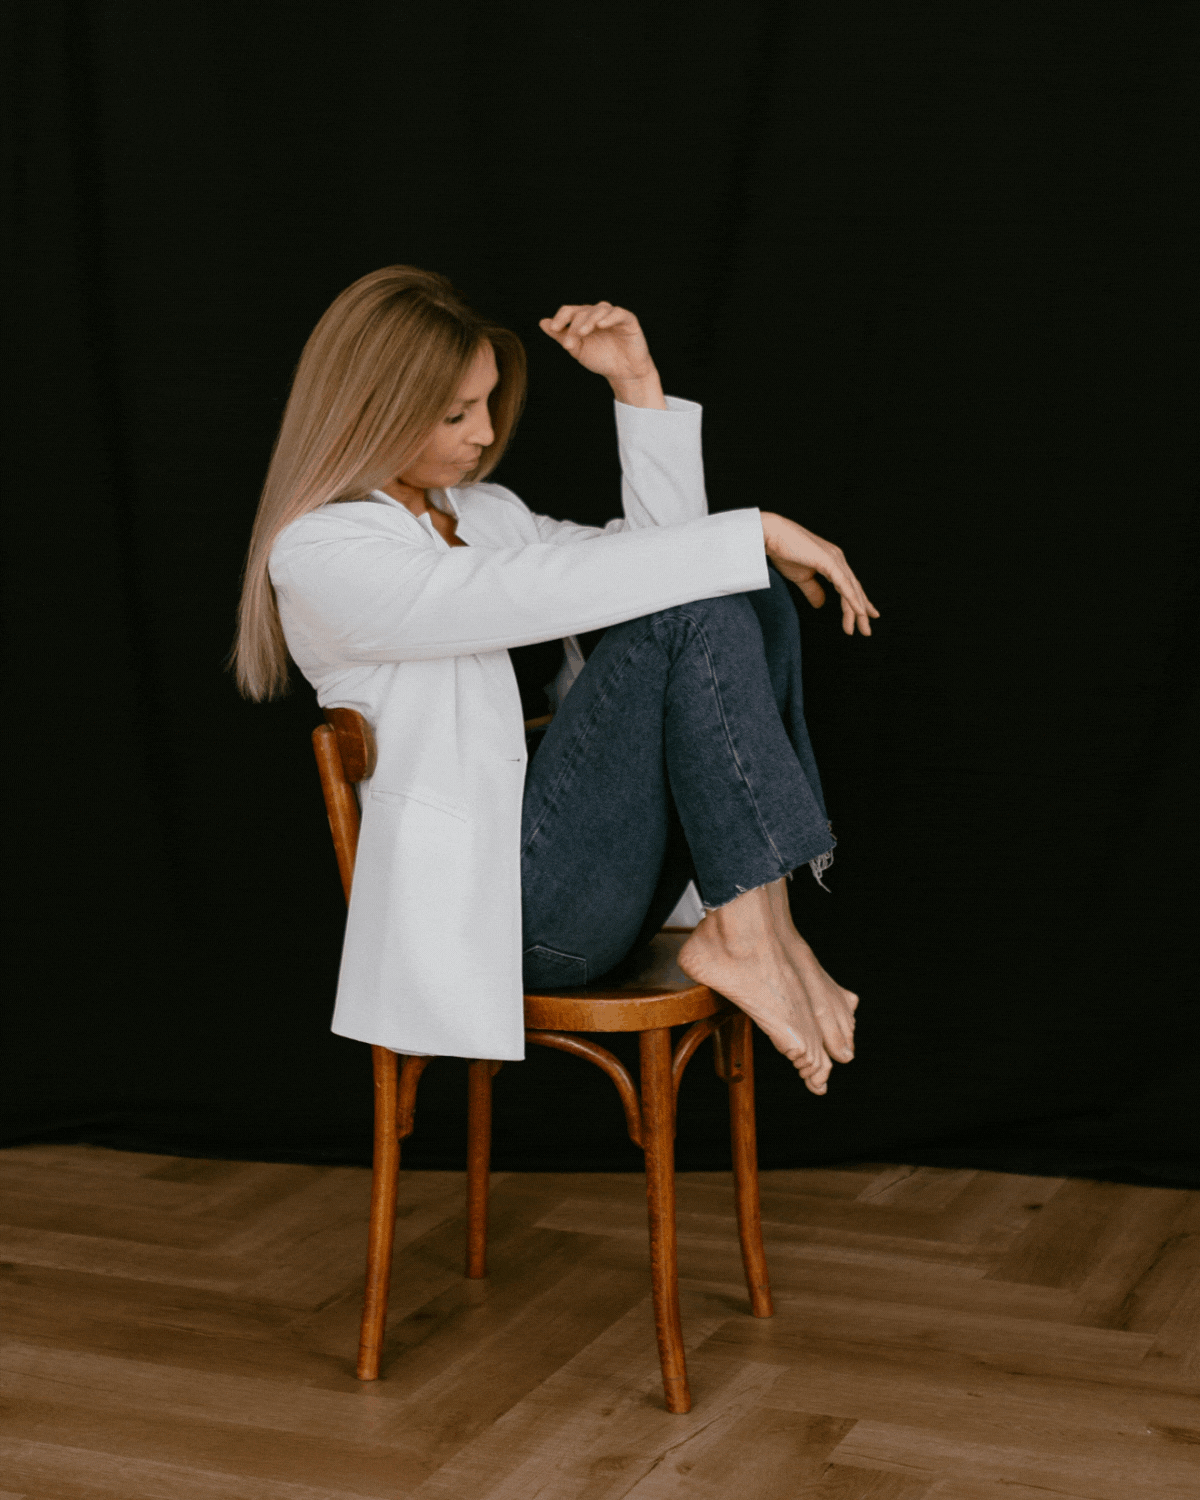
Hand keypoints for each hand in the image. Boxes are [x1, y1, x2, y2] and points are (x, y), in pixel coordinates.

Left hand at [539, 303, 665, 407]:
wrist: (624, 373)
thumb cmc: (602, 360)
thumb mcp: (578, 350)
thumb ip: (561, 336)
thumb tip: (542, 323)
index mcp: (584, 319)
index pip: (570, 311)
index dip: (560, 318)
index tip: (554, 328)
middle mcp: (597, 314)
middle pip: (582, 312)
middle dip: (574, 327)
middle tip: (568, 345)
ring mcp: (613, 315)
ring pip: (598, 310)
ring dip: (588, 320)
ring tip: (582, 333)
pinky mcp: (628, 320)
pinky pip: (618, 314)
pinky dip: (609, 318)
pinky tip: (600, 325)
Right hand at [761, 512, 879, 636]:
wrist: (772, 536)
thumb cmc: (783, 552)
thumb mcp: (801, 577)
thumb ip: (813, 590)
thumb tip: (821, 605)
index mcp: (833, 562)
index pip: (850, 586)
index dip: (859, 602)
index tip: (866, 616)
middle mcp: (838, 559)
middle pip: (855, 589)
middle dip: (862, 610)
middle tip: (867, 630)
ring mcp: (835, 559)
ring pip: (852, 589)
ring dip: (858, 610)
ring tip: (863, 627)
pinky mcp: (829, 561)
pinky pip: (844, 584)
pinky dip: (852, 598)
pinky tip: (859, 611)